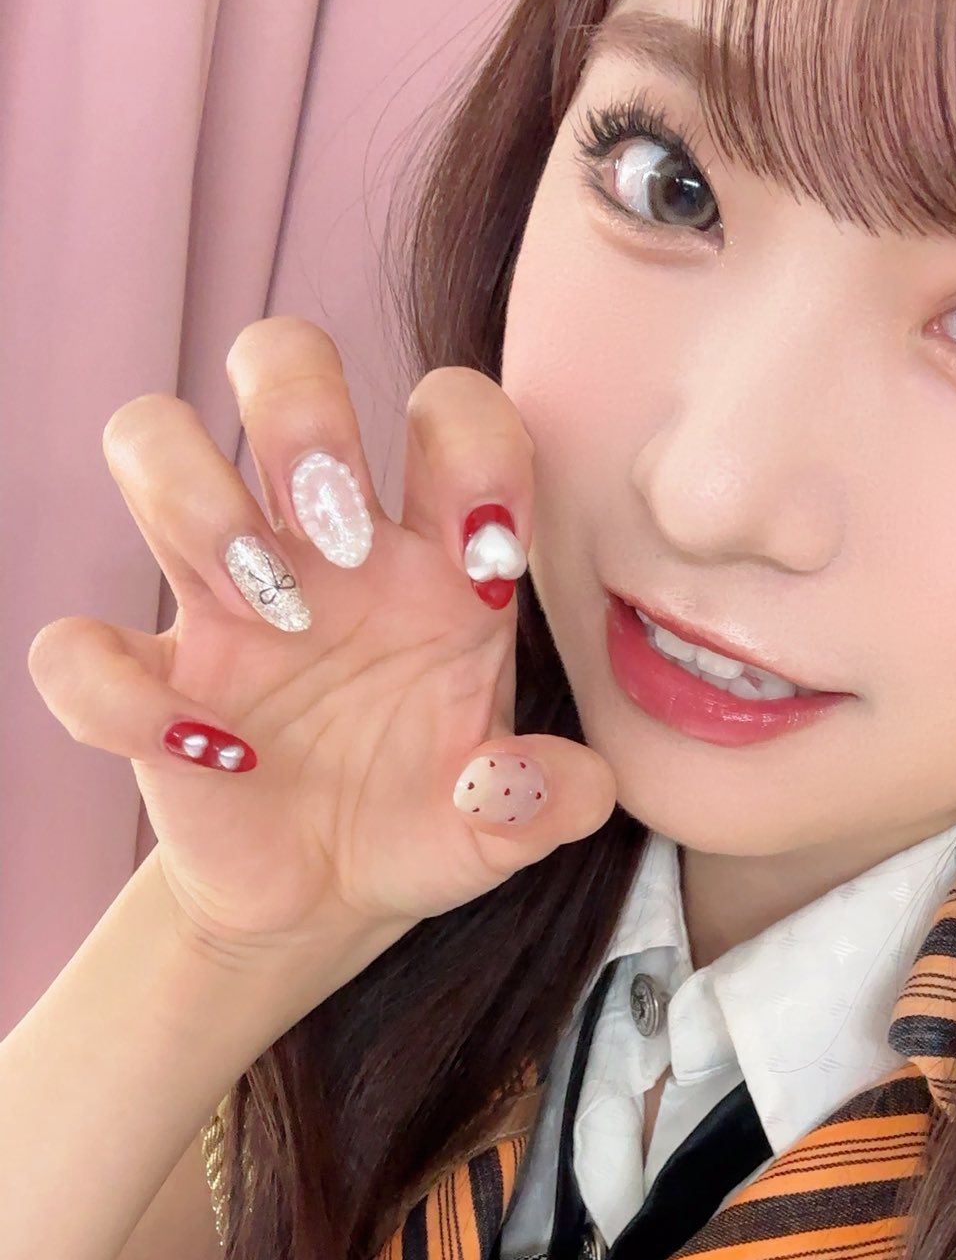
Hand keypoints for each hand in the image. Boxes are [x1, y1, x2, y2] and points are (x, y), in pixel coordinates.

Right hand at [28, 317, 617, 971]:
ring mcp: (221, 597)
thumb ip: (550, 797)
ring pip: (151, 439)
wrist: (332, 898)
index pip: (448, 410)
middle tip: (344, 537)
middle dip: (302, 412)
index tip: (489, 556)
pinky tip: (211, 752)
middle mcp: (322, 546)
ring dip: (201, 501)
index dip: (473, 442)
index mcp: (431, 554)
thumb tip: (575, 785)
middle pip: (279, 361)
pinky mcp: (146, 681)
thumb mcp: (508, 820)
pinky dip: (122, 696)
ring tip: (271, 610)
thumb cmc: (428, 817)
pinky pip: (76, 648)